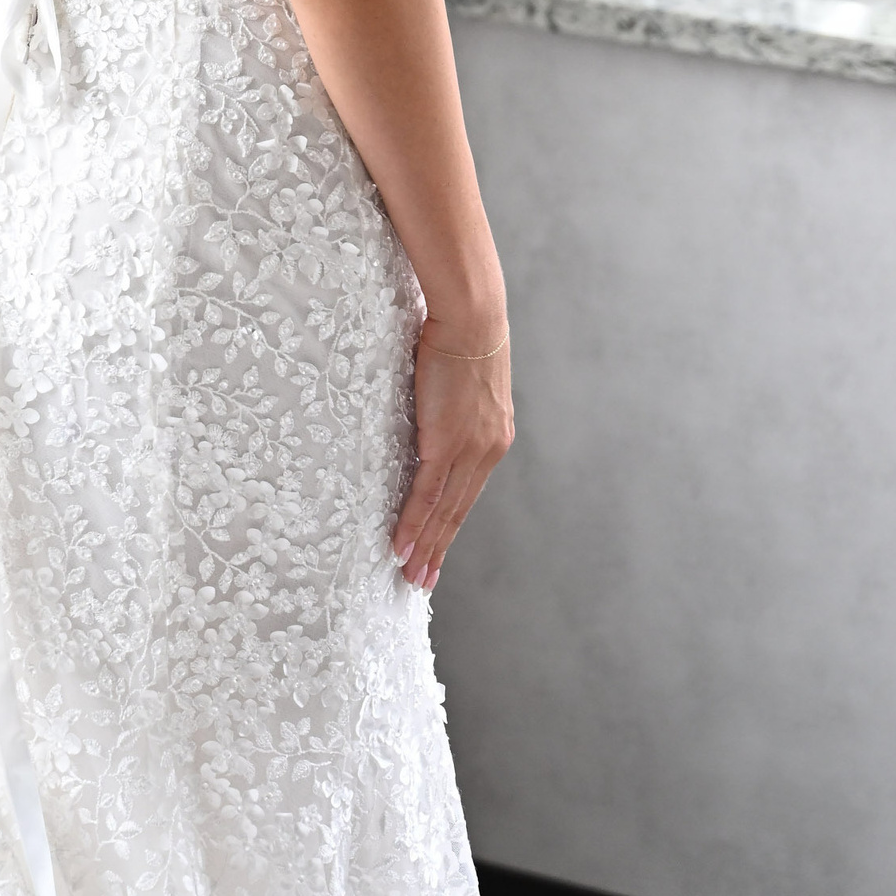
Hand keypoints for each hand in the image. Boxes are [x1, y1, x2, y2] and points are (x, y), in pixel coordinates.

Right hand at [391, 316, 513, 590]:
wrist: (470, 315)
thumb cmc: (460, 334)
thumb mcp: (462, 380)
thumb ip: (450, 406)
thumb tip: (431, 415)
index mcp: (493, 438)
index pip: (468, 492)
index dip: (451, 525)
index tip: (438, 550)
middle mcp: (487, 451)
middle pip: (459, 511)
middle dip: (439, 548)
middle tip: (422, 580)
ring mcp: (470, 450)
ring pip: (446, 511)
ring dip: (426, 546)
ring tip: (411, 575)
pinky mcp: (448, 442)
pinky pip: (428, 493)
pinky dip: (414, 524)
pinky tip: (402, 546)